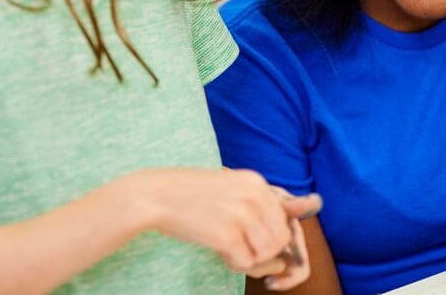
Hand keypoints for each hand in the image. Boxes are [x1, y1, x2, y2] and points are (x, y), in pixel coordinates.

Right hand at [132, 167, 320, 275]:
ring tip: (231, 249)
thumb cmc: (191, 193)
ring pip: (268, 252)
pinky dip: (235, 263)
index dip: (270, 234)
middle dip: (264, 249)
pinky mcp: (226, 235)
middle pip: (280, 237)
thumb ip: (256, 201)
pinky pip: (246, 262)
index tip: (252, 237)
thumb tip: (289, 222)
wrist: (156, 195)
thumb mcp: (230, 186)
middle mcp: (254, 195)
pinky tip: (220, 252)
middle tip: (242, 246)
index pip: (284, 217)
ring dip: (251, 257)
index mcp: (256, 182)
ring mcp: (241, 215)